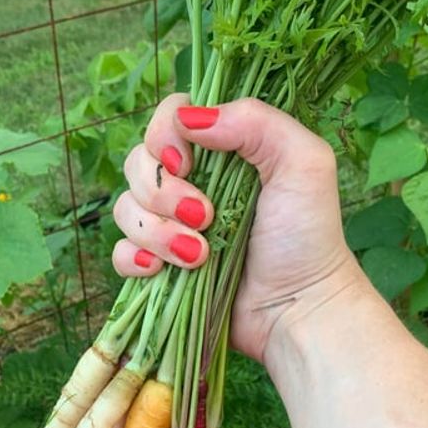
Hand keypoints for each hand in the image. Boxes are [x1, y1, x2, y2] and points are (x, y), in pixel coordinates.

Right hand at [112, 93, 363, 363]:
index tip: (188, 164)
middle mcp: (192, 181)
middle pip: (138, 162)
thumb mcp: (302, 163)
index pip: (168, 117)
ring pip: (125, 208)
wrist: (298, 310)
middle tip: (204, 217)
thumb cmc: (307, 235)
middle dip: (163, 193)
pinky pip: (120, 252)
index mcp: (222, 149)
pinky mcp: (160, 266)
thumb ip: (255, 122)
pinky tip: (163, 270)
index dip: (165, 136)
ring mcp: (172, 225)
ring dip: (157, 232)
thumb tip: (187, 118)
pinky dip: (136, 259)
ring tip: (200, 256)